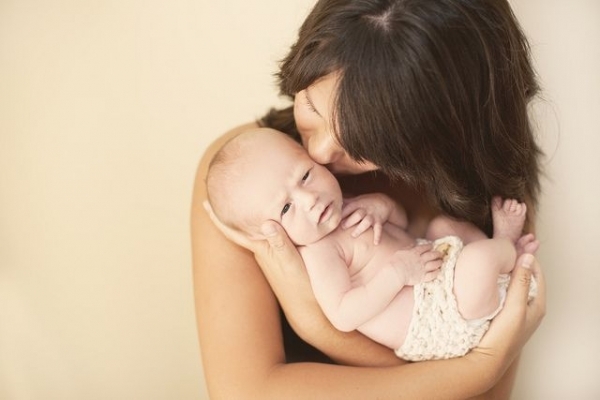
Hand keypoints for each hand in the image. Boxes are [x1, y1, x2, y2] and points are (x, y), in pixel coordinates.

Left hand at [203, 200, 316, 332]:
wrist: (307, 309)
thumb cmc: (301, 286)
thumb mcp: (293, 262)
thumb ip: (281, 243)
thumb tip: (267, 224)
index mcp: (261, 249)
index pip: (234, 231)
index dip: (218, 218)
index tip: (204, 203)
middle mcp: (262, 252)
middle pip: (240, 229)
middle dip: (228, 213)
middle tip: (218, 194)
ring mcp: (270, 256)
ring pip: (252, 233)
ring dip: (244, 219)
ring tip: (239, 202)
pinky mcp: (280, 259)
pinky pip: (264, 238)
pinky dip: (260, 226)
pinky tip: (266, 222)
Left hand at [341, 193, 396, 243]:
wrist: (384, 201)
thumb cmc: (365, 202)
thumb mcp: (356, 200)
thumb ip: (345, 203)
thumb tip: (331, 203)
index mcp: (358, 204)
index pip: (349, 207)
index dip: (343, 212)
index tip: (336, 218)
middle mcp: (365, 209)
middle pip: (358, 214)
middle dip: (350, 221)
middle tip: (342, 227)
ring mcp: (372, 216)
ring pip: (367, 221)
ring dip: (360, 228)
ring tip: (353, 235)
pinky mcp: (379, 221)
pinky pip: (379, 229)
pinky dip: (377, 236)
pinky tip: (375, 243)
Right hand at [389, 243, 442, 285]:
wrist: (396, 272)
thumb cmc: (395, 262)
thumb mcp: (400, 251)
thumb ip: (408, 248)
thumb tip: (413, 245)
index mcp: (414, 252)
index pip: (424, 248)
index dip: (429, 246)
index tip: (432, 245)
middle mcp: (420, 259)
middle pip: (431, 255)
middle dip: (437, 253)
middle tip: (440, 253)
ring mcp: (423, 268)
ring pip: (434, 264)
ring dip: (438, 262)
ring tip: (441, 261)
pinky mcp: (423, 277)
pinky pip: (432, 274)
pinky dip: (436, 272)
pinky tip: (438, 271)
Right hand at [475, 253, 545, 364]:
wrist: (487, 358)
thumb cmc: (504, 335)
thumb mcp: (515, 306)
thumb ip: (521, 281)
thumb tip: (527, 256)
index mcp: (537, 303)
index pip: (536, 271)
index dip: (527, 256)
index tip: (515, 244)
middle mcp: (528, 305)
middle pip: (525, 275)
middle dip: (517, 260)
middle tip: (505, 246)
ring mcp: (515, 308)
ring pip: (513, 282)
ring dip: (506, 270)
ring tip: (495, 256)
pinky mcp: (503, 312)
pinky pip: (504, 290)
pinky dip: (499, 280)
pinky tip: (488, 275)